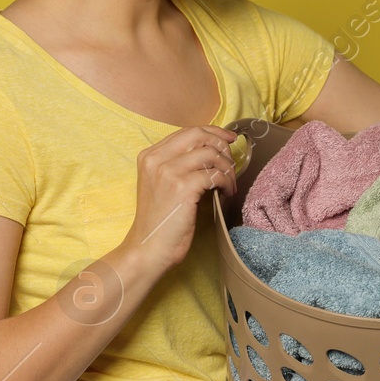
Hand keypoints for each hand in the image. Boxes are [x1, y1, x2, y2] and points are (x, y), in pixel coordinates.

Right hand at [123, 125, 241, 273]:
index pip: (187, 131)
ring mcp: (168, 172)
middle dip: (222, 145)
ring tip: (229, 184)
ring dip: (227, 168)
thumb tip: (213, 151)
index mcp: (149, 156)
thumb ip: (179, 165)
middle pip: (199, 135)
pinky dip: (227, 182)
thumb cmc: (159, 221)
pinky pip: (215, 175)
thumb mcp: (162, 185)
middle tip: (232, 162)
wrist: (148, 249)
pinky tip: (226, 193)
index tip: (228, 139)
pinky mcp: (182, 187)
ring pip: (210, 154)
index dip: (212, 133)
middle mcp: (156, 159)